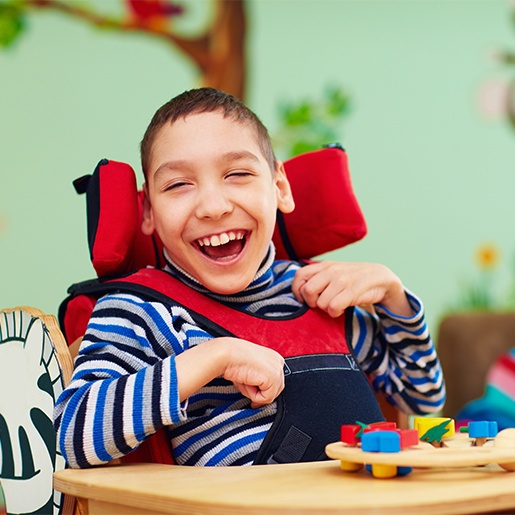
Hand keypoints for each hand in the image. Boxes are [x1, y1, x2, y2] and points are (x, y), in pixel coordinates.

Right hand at [221, 338, 284, 407]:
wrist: (225, 355)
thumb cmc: (232, 360)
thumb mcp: (250, 369)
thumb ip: (259, 380)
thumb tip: (260, 398)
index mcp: (273, 357)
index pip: (275, 381)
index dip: (262, 389)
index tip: (252, 390)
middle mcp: (278, 362)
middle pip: (275, 390)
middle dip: (259, 392)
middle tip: (245, 383)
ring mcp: (277, 370)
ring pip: (270, 395)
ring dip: (254, 393)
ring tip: (244, 380)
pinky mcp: (273, 378)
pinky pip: (266, 398)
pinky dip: (254, 395)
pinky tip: (246, 382)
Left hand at [292, 261, 412, 317]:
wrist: (380, 278)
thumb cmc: (353, 278)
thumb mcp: (334, 272)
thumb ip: (318, 278)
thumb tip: (300, 292)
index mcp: (324, 265)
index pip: (299, 275)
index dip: (297, 290)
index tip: (304, 299)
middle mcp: (330, 271)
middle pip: (307, 291)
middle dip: (311, 303)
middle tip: (321, 304)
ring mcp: (341, 280)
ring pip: (321, 303)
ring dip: (327, 309)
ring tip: (336, 305)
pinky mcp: (351, 291)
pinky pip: (333, 308)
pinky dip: (336, 313)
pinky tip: (342, 308)